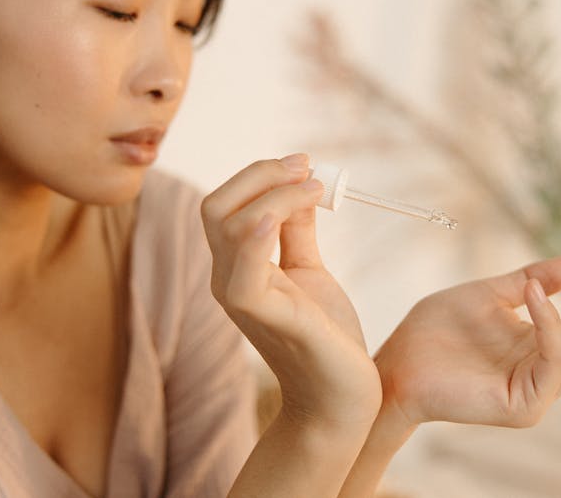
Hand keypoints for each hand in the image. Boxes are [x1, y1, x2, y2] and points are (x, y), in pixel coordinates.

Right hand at [201, 154, 380, 426]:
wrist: (342, 396)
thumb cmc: (327, 337)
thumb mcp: (310, 271)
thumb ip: (298, 232)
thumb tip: (300, 186)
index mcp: (237, 267)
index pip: (225, 205)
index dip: (260, 175)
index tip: (305, 164)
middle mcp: (228, 280)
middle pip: (217, 207)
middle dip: (260, 175)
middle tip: (307, 167)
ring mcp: (242, 299)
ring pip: (231, 226)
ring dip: (275, 195)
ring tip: (317, 189)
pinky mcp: (265, 317)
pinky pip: (245, 270)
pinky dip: (260, 233)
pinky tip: (289, 212)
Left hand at [373, 255, 560, 427]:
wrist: (397, 361)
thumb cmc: (438, 332)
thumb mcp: (491, 293)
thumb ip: (534, 279)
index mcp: (552, 347)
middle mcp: (554, 371)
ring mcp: (542, 391)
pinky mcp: (523, 405)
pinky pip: (554, 361)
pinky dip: (550, 322)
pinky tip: (531, 293)